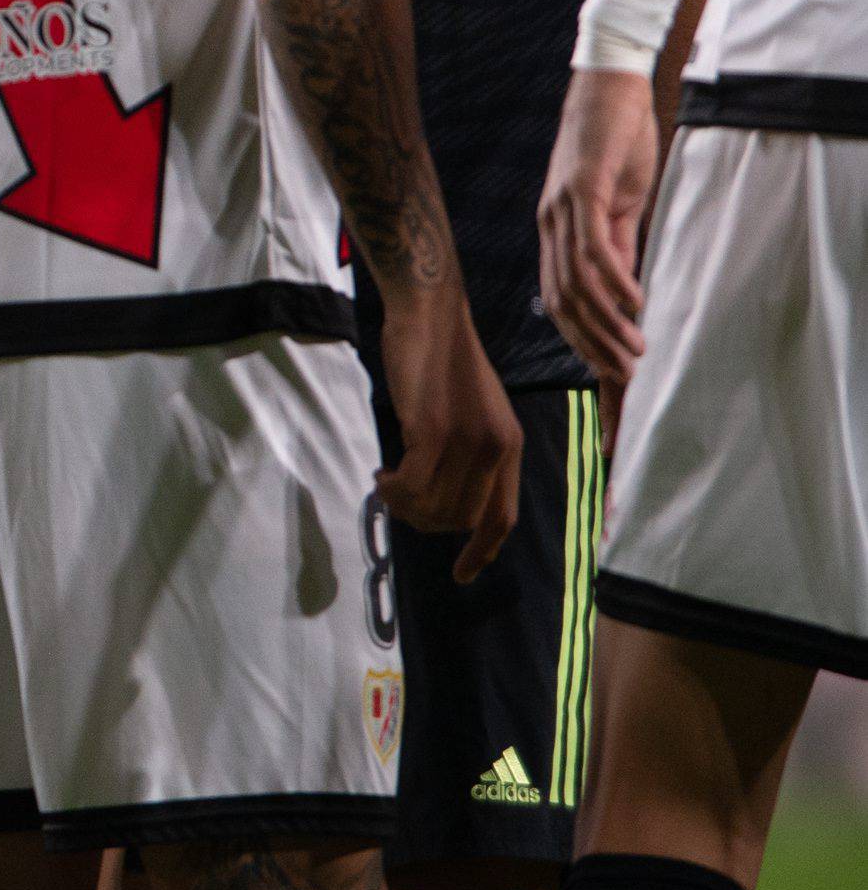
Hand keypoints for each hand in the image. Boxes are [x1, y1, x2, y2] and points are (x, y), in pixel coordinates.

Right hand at [375, 295, 523, 581]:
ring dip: (405, 506)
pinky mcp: (432, 431)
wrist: (428, 315)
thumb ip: (469, 452)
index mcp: (509, 446)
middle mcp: (495, 448)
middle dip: (426, 522)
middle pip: (461, 518)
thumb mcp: (472, 411)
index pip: (500, 516)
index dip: (481, 551)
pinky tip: (381, 477)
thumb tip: (440, 496)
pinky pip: (411, 484)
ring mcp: (465, 440)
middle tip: (399, 503)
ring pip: (434, 506)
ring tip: (387, 486)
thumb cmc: (441, 360)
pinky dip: (392, 490)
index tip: (461, 573)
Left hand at [539, 65, 660, 387]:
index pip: (559, 299)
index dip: (580, 338)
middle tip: (626, 375)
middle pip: (562, 301)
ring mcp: (563, 207)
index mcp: (555, 231)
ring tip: (636, 348)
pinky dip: (614, 279)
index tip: (609, 371)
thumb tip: (624, 289)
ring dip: (607, 321)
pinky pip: (594, 246)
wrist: (610, 89)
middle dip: (593, 343)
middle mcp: (550, 224)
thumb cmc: (616, 145)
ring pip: (577, 281)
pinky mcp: (583, 188)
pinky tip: (636, 301)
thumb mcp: (619, 206)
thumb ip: (618, 244)